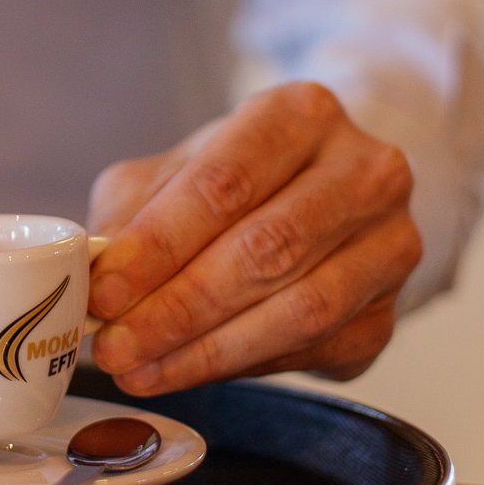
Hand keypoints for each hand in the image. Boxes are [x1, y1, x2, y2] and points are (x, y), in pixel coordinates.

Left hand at [87, 83, 419, 395]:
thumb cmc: (242, 179)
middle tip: (117, 345)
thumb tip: (95, 271)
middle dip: (179, 307)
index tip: (106, 292)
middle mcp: (362, 171)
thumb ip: (135, 211)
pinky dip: (243, 366)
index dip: (160, 245)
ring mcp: (388, 242)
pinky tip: (189, 370)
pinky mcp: (388, 309)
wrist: (327, 198)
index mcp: (301, 114)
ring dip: (209, 350)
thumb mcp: (178, 170)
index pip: (225, 183)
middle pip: (266, 248)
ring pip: (300, 308)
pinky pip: (316, 349)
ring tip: (143, 367)